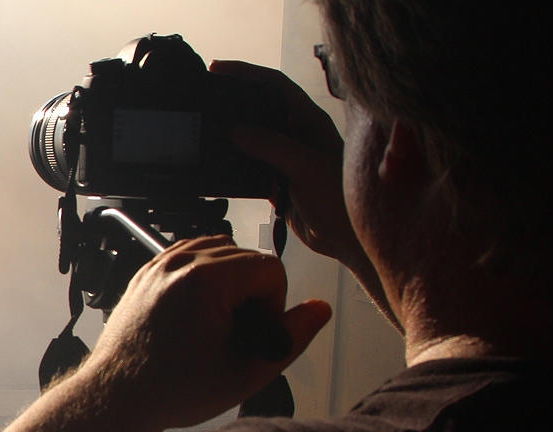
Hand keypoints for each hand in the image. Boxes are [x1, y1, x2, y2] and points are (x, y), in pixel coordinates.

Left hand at [85, 235, 331, 429]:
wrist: (117, 396)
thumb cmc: (170, 389)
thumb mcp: (247, 371)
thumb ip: (293, 338)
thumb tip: (318, 310)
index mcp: (204, 279)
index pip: (271, 268)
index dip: (273, 304)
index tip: (252, 331)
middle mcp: (178, 263)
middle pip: (247, 257)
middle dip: (252, 293)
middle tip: (234, 333)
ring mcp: (159, 265)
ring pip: (219, 253)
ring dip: (229, 284)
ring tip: (215, 324)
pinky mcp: (147, 273)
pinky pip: (189, 258)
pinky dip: (203, 279)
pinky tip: (197, 314)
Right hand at [209, 60, 360, 265]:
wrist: (346, 240)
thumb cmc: (339, 200)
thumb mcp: (307, 167)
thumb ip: (273, 146)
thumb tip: (238, 130)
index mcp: (310, 121)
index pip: (276, 85)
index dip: (247, 72)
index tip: (218, 70)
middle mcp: (298, 134)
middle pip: (261, 107)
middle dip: (234, 100)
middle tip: (206, 97)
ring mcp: (287, 157)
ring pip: (253, 136)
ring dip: (232, 133)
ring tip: (206, 128)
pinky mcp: (278, 180)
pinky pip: (251, 164)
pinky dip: (234, 162)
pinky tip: (218, 163)